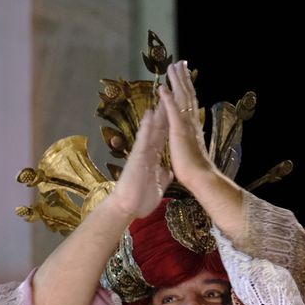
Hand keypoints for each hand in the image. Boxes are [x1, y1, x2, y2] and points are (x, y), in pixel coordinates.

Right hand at [110, 105, 170, 219]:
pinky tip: (149, 113)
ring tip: (162, 97)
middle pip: (159, 129)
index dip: (171, 124)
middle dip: (166, 113)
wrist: (127, 208)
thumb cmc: (140, 199)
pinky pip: (143, 138)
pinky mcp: (136, 156)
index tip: (177, 111)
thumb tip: (168, 171)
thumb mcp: (157, 185)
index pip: (164, 138)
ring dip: (157, 114)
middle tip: (171, 96)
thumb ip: (162, 176)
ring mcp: (141, 152)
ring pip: (151, 130)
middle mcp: (147, 152)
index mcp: (153, 158)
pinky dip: (146, 126)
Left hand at [159, 60, 217, 189]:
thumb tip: (192, 140)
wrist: (201, 178)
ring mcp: (185, 126)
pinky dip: (168, 99)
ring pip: (181, 98)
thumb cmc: (196, 171)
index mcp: (191, 128)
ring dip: (177, 82)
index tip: (184, 76)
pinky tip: (163, 88)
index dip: (186, 89)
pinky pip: (173, 112)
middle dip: (183, 78)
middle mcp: (190, 123)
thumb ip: (190, 143)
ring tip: (173, 66)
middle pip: (187, 95)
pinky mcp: (179, 131)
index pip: (189, 104)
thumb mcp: (191, 152)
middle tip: (180, 62)